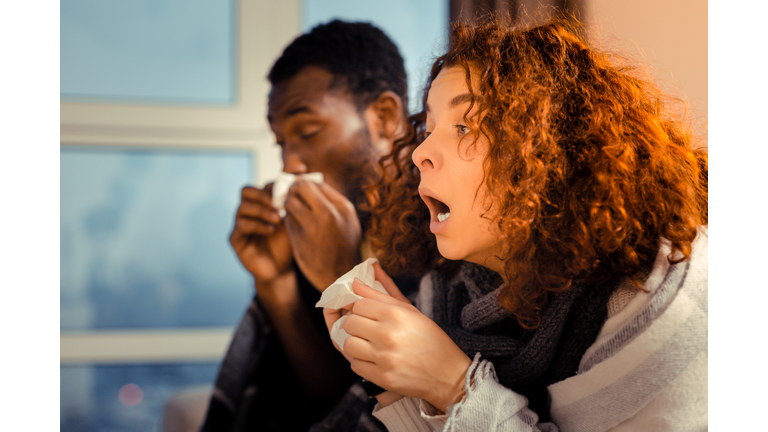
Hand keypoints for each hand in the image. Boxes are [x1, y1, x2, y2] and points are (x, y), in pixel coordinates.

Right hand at [229, 185, 293, 286]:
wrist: (282, 269)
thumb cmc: (290, 242)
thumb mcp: (295, 219)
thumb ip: (294, 199)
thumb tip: (302, 171)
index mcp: (261, 203)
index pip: (262, 186)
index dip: (274, 186)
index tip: (290, 191)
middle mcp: (248, 211)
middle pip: (246, 191)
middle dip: (263, 195)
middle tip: (279, 203)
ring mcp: (239, 224)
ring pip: (243, 208)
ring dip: (262, 211)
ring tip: (278, 219)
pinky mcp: (235, 239)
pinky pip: (241, 226)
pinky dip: (257, 225)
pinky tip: (271, 230)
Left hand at [283, 180, 362, 290]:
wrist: (342, 276)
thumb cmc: (344, 246)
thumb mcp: (347, 220)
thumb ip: (331, 202)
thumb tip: (312, 183)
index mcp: (342, 207)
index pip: (316, 183)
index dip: (304, 184)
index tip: (300, 190)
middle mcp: (328, 213)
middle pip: (300, 187)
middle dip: (293, 191)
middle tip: (290, 197)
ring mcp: (313, 226)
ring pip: (289, 202)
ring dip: (287, 205)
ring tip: (291, 212)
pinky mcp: (299, 239)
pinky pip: (287, 220)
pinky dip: (287, 220)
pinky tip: (293, 227)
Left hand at [342, 269, 470, 412]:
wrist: (448, 374)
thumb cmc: (430, 339)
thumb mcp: (410, 312)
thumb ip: (380, 294)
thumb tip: (355, 281)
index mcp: (396, 314)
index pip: (359, 305)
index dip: (361, 309)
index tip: (368, 315)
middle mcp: (388, 335)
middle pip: (350, 324)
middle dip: (357, 326)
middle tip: (368, 330)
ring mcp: (384, 358)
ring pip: (348, 345)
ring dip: (356, 345)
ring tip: (370, 346)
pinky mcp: (383, 377)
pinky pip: (355, 366)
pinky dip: (362, 363)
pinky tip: (375, 360)